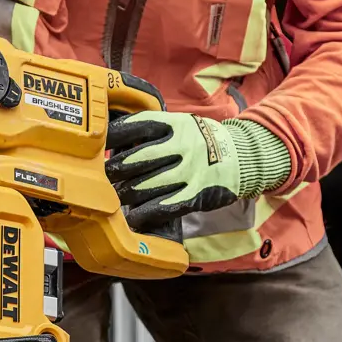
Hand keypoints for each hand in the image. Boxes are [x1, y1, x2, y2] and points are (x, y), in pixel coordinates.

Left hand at [104, 112, 290, 229]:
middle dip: (116, 169)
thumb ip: (155, 131)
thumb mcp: (182, 125)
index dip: (115, 135)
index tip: (99, 143)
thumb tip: (116, 141)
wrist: (242, 155)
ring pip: (149, 184)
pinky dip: (146, 213)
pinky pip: (166, 205)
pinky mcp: (196, 194)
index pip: (138, 126)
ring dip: (127, 193)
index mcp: (176, 124)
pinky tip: (134, 217)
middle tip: (103, 176)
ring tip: (115, 196)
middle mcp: (183, 145)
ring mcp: (190, 171)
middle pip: (139, 159)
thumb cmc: (201, 140)